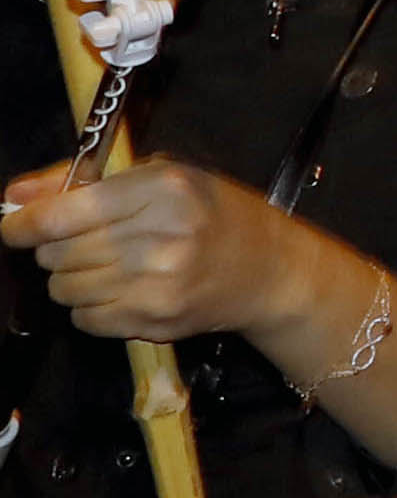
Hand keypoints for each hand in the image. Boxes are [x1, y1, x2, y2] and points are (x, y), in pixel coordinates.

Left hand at [5, 156, 324, 342]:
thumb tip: (15, 196)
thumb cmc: (213, 214)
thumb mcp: (160, 177)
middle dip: (55, 249)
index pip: (62, 214)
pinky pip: (84, 319)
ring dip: (72, 279)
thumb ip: (82, 181)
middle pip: (57, 253)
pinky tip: (120, 291)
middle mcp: (160, 236)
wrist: (270, 270)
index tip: (14, 226)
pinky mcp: (155, 320)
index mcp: (162, 189)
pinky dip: (90, 307)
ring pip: (64, 288)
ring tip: (106, 267)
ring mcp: (157, 283)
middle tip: (81, 243)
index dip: (24, 223)